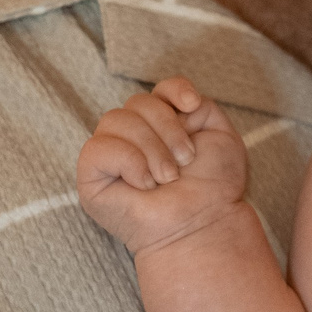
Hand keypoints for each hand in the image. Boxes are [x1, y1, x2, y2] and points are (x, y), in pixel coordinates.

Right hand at [74, 77, 251, 256]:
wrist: (204, 222)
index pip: (158, 89)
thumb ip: (201, 106)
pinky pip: (98, 148)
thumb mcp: (220, 135)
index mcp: (162, 124)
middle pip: (137, 102)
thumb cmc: (213, 185)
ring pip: (116, 120)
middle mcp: (132, 135)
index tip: (192, 105)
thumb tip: (176, 101)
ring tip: (168, 177)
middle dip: (168, 129)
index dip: (174, 89)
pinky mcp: (91, 176)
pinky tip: (145, 184)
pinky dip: (128, 162)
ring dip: (151, 148)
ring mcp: (110, 154)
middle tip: (185, 161)